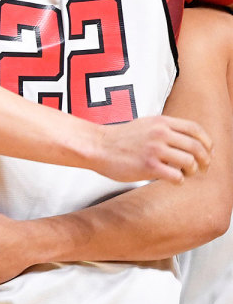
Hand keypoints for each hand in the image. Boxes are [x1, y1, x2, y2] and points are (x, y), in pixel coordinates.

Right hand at [95, 114, 211, 182]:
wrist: (98, 146)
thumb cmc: (120, 139)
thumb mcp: (145, 125)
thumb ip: (165, 129)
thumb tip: (188, 141)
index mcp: (161, 122)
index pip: (196, 129)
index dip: (207, 143)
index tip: (207, 152)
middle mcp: (160, 133)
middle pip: (197, 147)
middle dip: (205, 161)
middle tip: (201, 169)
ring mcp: (154, 149)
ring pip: (190, 162)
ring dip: (192, 172)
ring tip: (184, 174)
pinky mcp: (148, 166)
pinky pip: (177, 176)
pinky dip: (179, 181)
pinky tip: (172, 180)